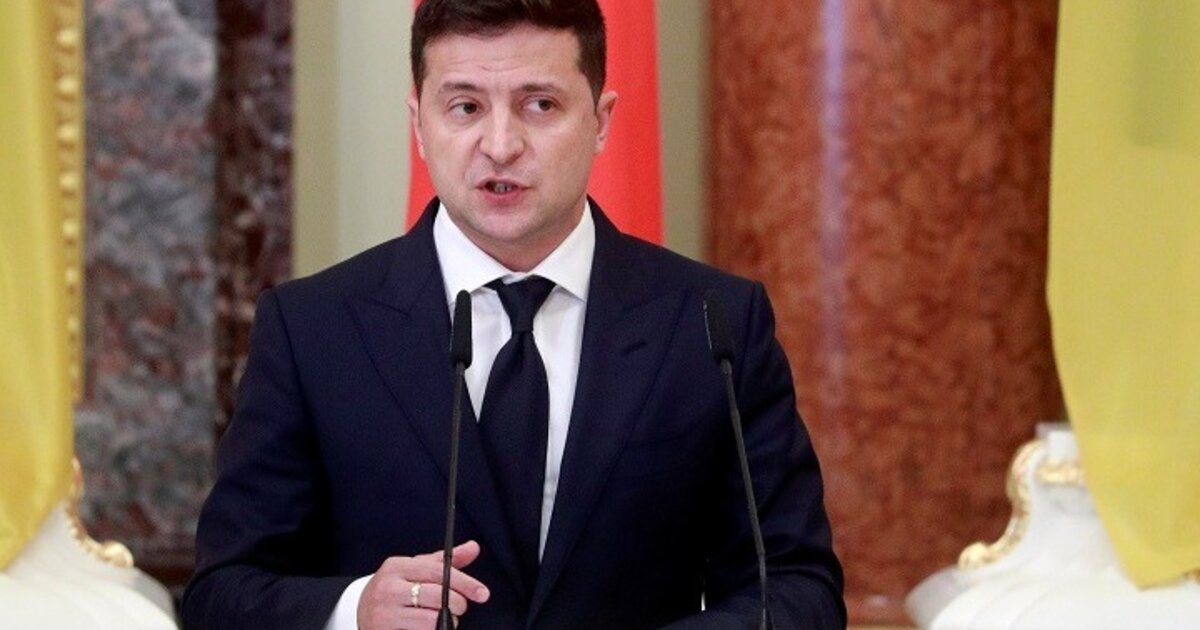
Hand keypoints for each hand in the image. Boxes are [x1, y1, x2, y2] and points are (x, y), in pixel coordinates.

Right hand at [358, 540, 490, 629]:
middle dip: (457, 605)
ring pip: (431, 621)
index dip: (465, 583)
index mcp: (396, 566)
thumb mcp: (415, 569)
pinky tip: (427, 628)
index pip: (438, 571)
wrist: (358, 612)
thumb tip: (474, 547)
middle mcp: (387, 589)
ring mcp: (384, 615)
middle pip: (437, 597)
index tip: (482, 593)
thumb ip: (445, 561)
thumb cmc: (395, 589)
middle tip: (460, 608)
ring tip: (441, 620)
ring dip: (445, 623)